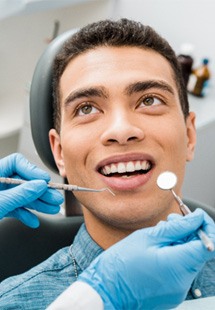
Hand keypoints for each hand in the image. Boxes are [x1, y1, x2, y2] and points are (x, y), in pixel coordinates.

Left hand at [0, 153, 63, 227]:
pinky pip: (15, 209)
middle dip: (41, 191)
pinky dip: (25, 214)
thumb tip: (40, 186)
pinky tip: (33, 221)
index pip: (16, 162)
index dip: (32, 170)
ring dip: (38, 203)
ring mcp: (0, 196)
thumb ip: (20, 194)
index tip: (45, 181)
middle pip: (24, 181)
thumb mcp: (0, 202)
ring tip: (52, 209)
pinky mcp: (0, 209)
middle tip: (55, 198)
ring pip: (22, 196)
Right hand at [78, 209, 214, 309]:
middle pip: (198, 251)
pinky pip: (180, 269)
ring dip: (180, 243)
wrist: (105, 291)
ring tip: (160, 234)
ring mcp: (178, 290)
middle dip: (189, 232)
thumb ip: (176, 228)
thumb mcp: (148, 237)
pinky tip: (158, 248)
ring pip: (189, 259)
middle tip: (171, 221)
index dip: (207, 227)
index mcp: (177, 266)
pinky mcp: (172, 293)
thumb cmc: (120, 264)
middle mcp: (183, 282)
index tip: (196, 216)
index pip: (209, 245)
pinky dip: (174, 255)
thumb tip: (196, 218)